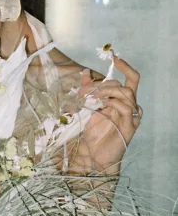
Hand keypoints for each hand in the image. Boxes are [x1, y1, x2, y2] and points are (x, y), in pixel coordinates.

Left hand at [76, 56, 141, 173]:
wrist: (97, 157)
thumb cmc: (95, 135)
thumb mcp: (88, 110)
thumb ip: (88, 93)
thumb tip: (84, 73)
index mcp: (123, 100)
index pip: (130, 78)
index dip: (124, 66)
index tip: (113, 58)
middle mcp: (131, 106)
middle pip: (126, 84)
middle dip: (104, 84)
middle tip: (86, 90)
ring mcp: (132, 116)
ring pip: (126, 93)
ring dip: (108, 91)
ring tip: (93, 96)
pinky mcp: (130, 126)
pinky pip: (126, 108)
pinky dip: (113, 103)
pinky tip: (102, 105)